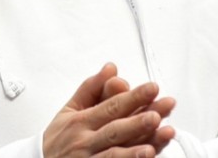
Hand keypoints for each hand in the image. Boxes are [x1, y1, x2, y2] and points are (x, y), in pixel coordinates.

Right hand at [42, 63, 175, 157]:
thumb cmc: (58, 139)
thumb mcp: (69, 109)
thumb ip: (92, 88)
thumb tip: (111, 68)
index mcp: (81, 121)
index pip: (111, 106)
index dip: (133, 97)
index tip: (153, 88)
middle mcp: (86, 142)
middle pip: (115, 130)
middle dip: (139, 120)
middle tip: (159, 111)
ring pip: (116, 154)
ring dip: (138, 146)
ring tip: (159, 136)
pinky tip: (147, 156)